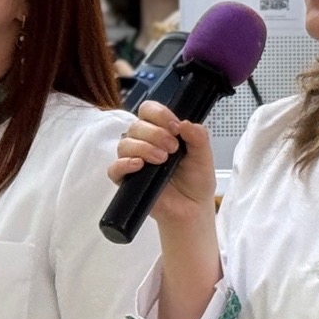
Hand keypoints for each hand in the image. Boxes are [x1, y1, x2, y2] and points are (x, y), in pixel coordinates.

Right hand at [109, 101, 218, 238]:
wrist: (193, 208)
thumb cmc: (196, 181)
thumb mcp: (204, 155)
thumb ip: (198, 136)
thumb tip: (185, 123)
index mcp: (161, 132)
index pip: (148, 110)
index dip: (159, 114)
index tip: (175, 127)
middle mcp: (144, 143)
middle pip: (136, 125)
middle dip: (155, 133)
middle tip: (172, 149)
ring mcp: (133, 161)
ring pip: (125, 144)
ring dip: (143, 147)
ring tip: (162, 160)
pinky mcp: (126, 180)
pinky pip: (114, 168)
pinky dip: (124, 164)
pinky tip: (140, 165)